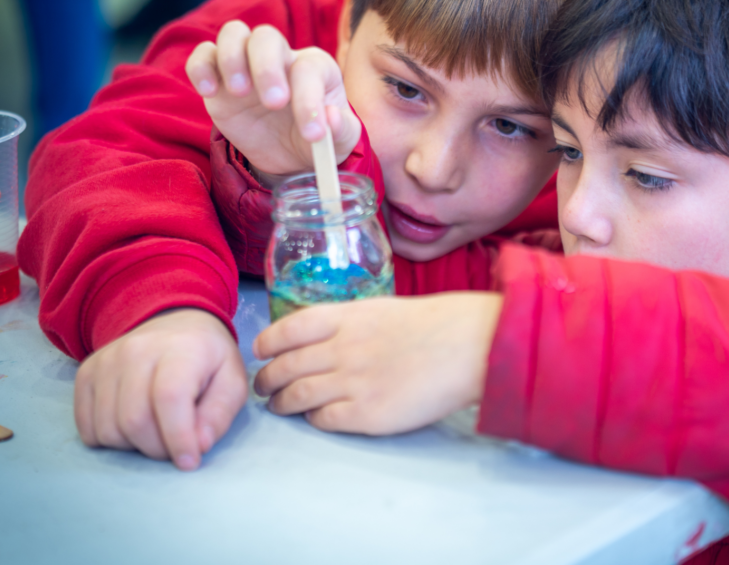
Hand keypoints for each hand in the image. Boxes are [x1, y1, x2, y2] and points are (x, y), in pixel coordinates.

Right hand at [74, 308, 247, 470]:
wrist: (176, 324)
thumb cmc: (208, 359)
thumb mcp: (232, 381)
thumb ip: (220, 413)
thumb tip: (199, 445)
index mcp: (180, 349)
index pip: (169, 398)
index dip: (178, 438)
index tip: (190, 461)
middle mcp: (137, 350)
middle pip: (134, 420)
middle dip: (157, 448)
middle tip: (175, 446)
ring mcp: (107, 361)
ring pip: (108, 429)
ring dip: (133, 446)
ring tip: (156, 432)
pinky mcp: (87, 373)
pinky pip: (87, 427)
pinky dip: (109, 440)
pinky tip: (131, 427)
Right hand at [185, 20, 361, 176]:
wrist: (288, 153)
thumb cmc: (315, 138)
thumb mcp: (341, 141)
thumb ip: (342, 130)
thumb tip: (331, 118)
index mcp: (316, 67)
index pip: (309, 69)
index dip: (310, 101)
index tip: (312, 135)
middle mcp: (281, 57)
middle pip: (267, 37)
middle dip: (267, 68)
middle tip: (273, 104)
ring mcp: (246, 63)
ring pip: (233, 33)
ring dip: (232, 58)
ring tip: (240, 92)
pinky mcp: (219, 77)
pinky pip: (202, 55)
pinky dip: (201, 67)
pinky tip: (209, 93)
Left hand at [252, 293, 502, 434]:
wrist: (468, 345)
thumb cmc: (435, 325)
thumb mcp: (382, 309)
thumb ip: (350, 323)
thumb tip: (325, 339)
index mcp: (345, 318)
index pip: (286, 330)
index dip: (267, 344)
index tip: (260, 352)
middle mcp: (341, 349)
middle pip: (285, 367)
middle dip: (267, 379)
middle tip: (263, 386)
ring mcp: (352, 382)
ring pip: (297, 396)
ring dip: (282, 403)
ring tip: (279, 405)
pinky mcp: (367, 414)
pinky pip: (324, 420)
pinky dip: (313, 419)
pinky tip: (316, 418)